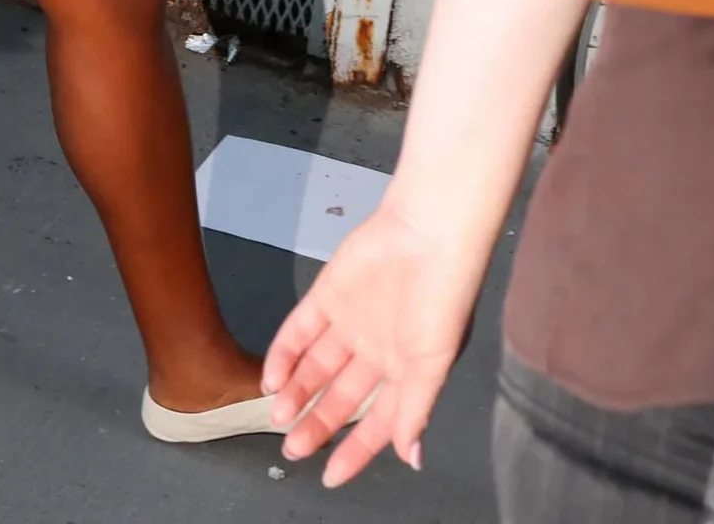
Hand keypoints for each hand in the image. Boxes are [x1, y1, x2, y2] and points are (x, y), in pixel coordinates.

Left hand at [261, 195, 487, 486]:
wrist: (427, 235)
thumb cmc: (441, 302)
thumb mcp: (433, 364)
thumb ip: (415, 410)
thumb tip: (411, 457)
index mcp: (406, 371)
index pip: (376, 422)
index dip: (355, 451)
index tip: (330, 477)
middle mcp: (376, 350)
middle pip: (340, 397)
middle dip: (316, 423)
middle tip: (291, 447)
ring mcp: (350, 322)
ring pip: (316, 367)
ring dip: (297, 392)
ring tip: (278, 415)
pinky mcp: (328, 295)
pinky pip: (299, 332)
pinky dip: (284, 355)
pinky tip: (272, 379)